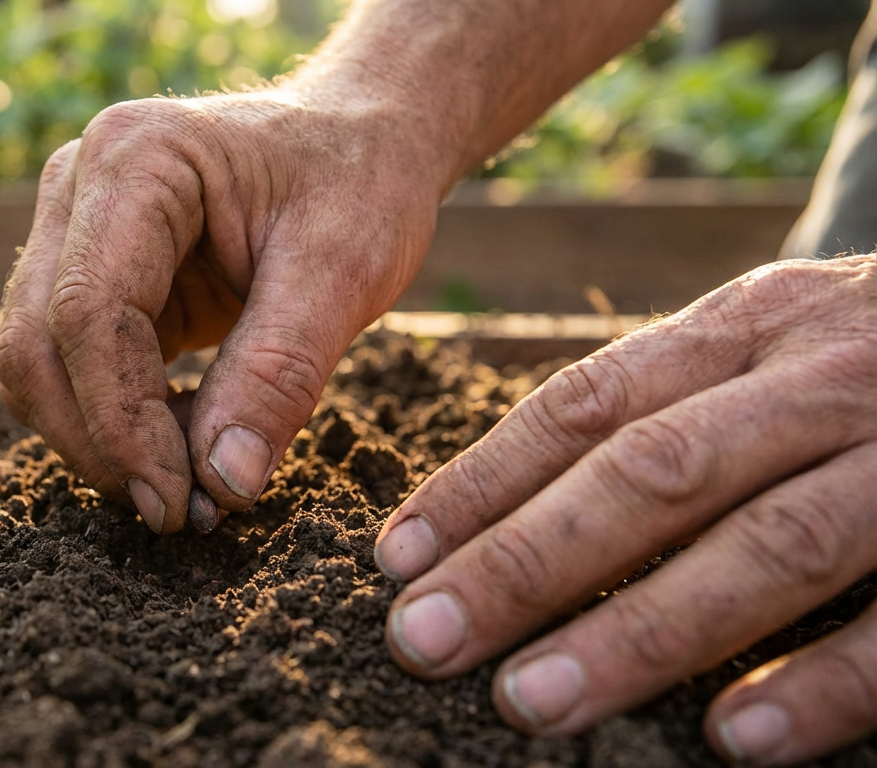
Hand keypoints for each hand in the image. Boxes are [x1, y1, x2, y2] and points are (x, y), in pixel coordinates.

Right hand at [0, 84, 447, 532]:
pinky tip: (185, 446)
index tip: (178, 504)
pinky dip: (117, 422)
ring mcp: (73, 227)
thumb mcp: (344, 271)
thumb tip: (223, 486)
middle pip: (37, 342)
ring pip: (39, 362)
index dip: (121, 422)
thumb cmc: (361, 182)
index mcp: (137, 158)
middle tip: (178, 514)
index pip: (89, 310)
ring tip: (193, 484)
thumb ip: (278, 375)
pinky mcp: (90, 271)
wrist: (361, 140)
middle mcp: (79, 183)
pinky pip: (73, 365)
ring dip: (100, 440)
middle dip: (99, 443)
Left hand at [373, 256, 876, 763]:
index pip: (587, 402)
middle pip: (654, 471)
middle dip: (528, 560)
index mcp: (749, 325)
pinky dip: (822, 680)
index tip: (397, 556)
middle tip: (425, 639)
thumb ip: (666, 406)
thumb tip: (500, 514)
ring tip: (532, 700)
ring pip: (768, 543)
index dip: (485, 480)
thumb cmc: (871, 361)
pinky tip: (731, 741)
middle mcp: (823, 376)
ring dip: (643, 631)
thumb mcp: (766, 347)